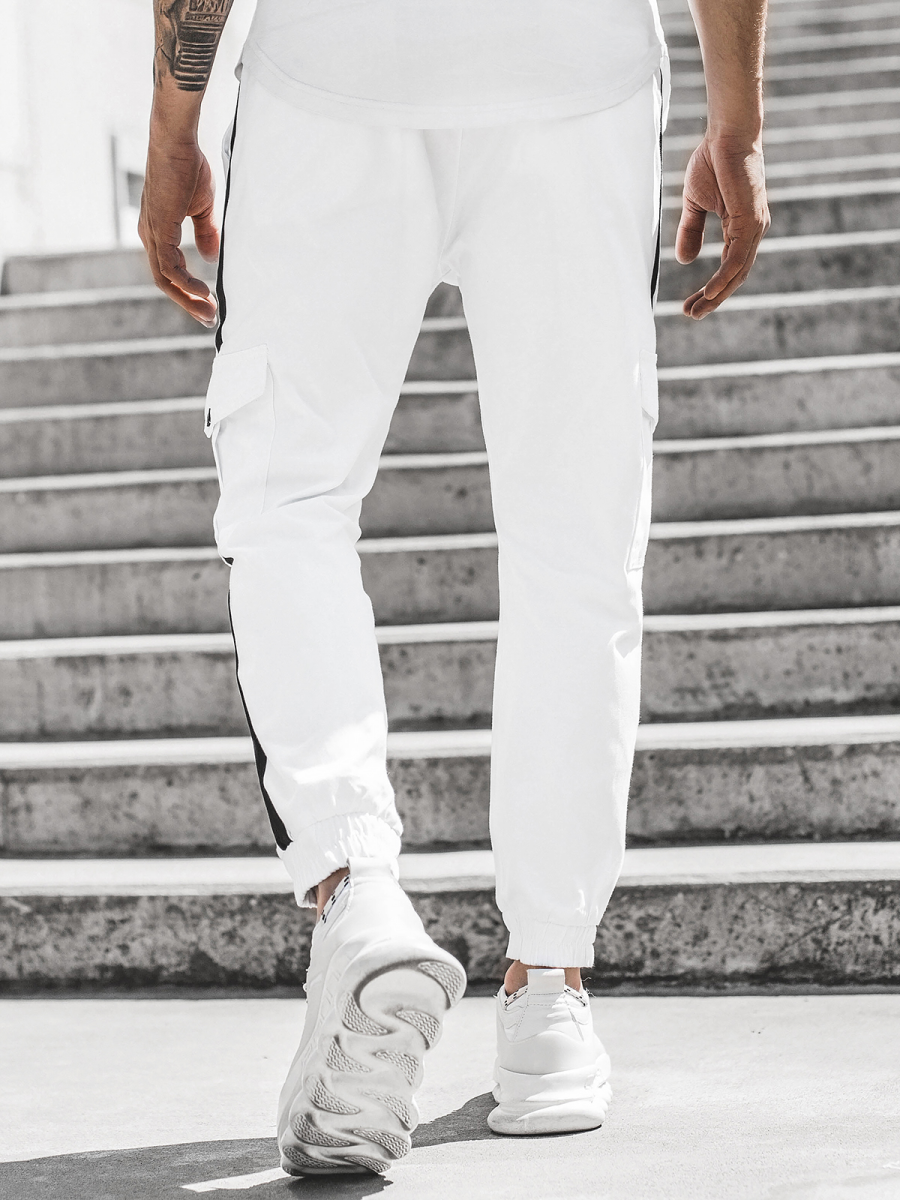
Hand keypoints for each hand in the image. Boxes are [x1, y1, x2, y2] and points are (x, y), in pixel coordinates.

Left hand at [138, 126, 218, 327]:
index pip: (169, 270)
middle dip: (187, 303)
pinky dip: (186, 282)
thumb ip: (205, 234)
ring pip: (165, 279)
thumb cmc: (188, 167)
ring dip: (188, 298)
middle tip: (209, 319)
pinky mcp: (159, 228)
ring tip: (209, 311)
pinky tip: (203, 291)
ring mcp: (152, 233)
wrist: (176, 142)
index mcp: (158, 230)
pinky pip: (170, 266)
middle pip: (164, 281)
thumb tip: (209, 257)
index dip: (187, 290)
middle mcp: (150, 235)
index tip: (208, 304)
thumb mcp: (201, 208)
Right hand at [675, 135, 769, 318]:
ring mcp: (754, 227)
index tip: (690, 305)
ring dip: (717, 296)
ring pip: (737, 273)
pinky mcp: (750, 221)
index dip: (711, 289)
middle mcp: (752, 231)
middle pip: (735, 277)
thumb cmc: (713, 161)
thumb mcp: (695, 204)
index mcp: (741, 228)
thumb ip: (691, 232)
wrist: (726, 134)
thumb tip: (685, 260)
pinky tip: (710, 293)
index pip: (729, 268)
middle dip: (713, 300)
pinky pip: (737, 258)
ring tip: (696, 311)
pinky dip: (724, 278)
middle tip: (692, 315)